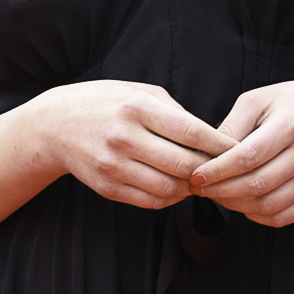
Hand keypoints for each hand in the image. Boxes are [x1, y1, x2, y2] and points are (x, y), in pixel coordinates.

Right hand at [29, 80, 230, 208]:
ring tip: (202, 180)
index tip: (240, 149)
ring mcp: (113, 166)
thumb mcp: (139, 92)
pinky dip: (171, 198)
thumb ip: (175, 112)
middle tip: (227, 171)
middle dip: (211, 171)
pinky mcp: (107, 188)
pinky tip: (178, 187)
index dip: (220, 145)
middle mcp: (124, 138)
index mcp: (136, 108)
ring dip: (192, 188)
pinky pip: (151, 201)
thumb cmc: (105, 102)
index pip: (191, 131)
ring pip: (170, 189)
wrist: (53, 125)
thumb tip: (211, 137)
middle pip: (184, 164)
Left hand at [189, 76, 293, 228]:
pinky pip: (283, 217)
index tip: (196, 174)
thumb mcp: (260, 99)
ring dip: (235, 206)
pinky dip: (257, 216)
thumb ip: (233, 125)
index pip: (248, 156)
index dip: (218, 170)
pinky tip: (242, 204)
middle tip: (200, 187)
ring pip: (268, 205)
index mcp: (292, 125)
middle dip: (221, 190)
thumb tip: (207, 154)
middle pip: (257, 185)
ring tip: (217, 195)